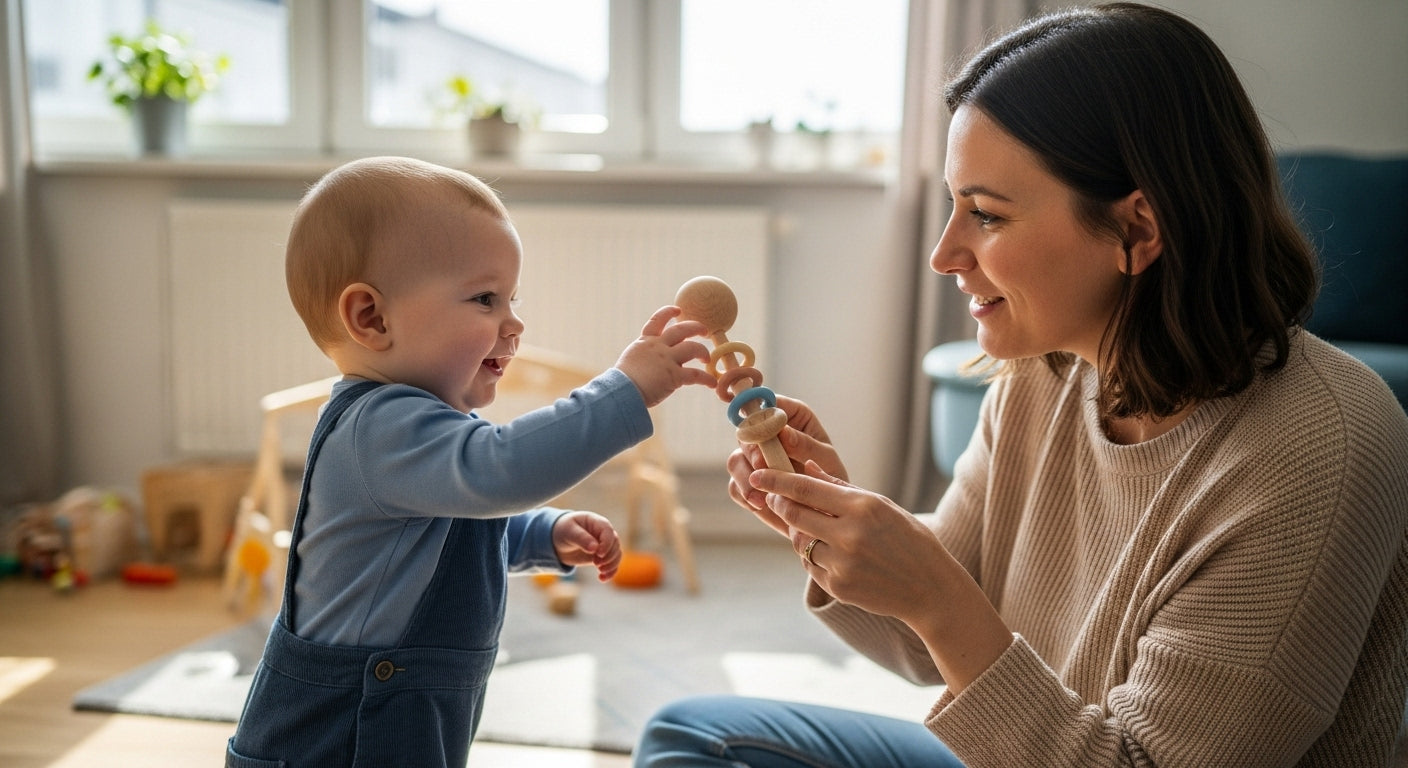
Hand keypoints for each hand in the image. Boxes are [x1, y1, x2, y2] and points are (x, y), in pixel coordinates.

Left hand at [551, 511, 622, 580]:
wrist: (558, 540)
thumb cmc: (564, 530)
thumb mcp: (569, 531)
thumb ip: (581, 538)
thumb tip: (594, 548)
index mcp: (597, 523)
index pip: (608, 532)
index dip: (606, 543)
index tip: (599, 554)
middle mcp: (604, 534)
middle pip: (615, 545)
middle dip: (608, 556)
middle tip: (595, 563)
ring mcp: (605, 546)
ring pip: (616, 555)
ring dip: (611, 565)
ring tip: (601, 572)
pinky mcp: (602, 557)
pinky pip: (612, 565)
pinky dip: (610, 572)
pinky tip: (602, 578)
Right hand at [615, 306, 714, 407]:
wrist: (621, 391)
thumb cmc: (622, 381)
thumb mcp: (631, 360)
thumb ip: (643, 357)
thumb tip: (648, 363)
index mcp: (645, 342)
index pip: (657, 321)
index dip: (668, 312)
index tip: (678, 310)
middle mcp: (658, 347)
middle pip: (682, 329)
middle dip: (696, 327)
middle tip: (704, 331)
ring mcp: (667, 360)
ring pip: (693, 348)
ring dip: (703, 352)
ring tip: (706, 359)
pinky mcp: (674, 376)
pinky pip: (696, 375)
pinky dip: (706, 379)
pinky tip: (712, 383)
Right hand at [727, 395, 848, 531]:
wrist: (826, 508)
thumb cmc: (830, 475)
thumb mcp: (826, 458)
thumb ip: (806, 444)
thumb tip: (783, 431)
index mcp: (791, 417)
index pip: (768, 402)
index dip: (757, 408)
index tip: (755, 420)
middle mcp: (767, 434)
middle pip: (745, 432)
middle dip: (751, 449)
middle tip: (762, 464)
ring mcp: (754, 458)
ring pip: (735, 460)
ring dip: (745, 477)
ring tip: (762, 496)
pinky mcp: (747, 481)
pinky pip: (735, 486)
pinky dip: (745, 495)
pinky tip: (761, 504)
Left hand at [758, 460, 1013, 693]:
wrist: (930, 589)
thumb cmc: (908, 540)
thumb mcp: (882, 506)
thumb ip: (841, 489)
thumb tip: (808, 467)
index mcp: (863, 507)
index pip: (806, 488)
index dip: (776, 480)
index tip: (758, 474)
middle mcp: (850, 534)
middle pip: (794, 514)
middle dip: (779, 503)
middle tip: (773, 497)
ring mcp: (842, 563)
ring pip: (800, 543)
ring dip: (801, 534)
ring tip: (819, 531)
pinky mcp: (838, 587)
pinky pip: (811, 566)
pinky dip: (814, 557)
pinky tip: (833, 555)